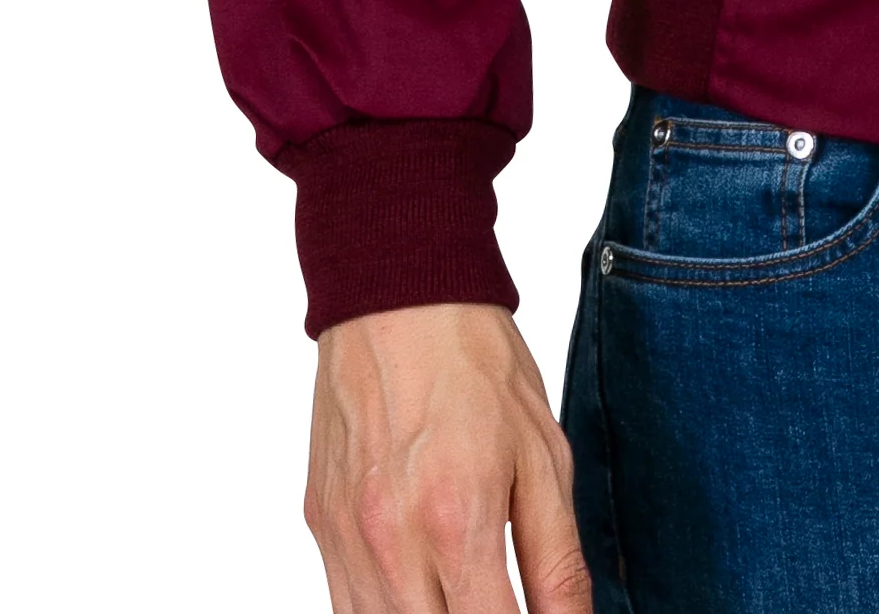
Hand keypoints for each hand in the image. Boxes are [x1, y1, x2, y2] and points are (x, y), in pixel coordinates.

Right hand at [306, 300, 592, 613]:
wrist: (399, 295)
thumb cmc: (478, 365)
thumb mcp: (544, 454)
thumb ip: (558, 558)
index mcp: (456, 522)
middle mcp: (391, 543)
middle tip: (498, 597)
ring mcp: (346, 540)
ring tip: (463, 590)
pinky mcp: (320, 526)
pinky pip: (346, 606)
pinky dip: (386, 609)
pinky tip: (420, 589)